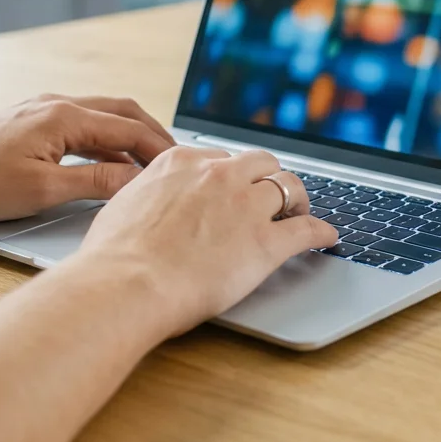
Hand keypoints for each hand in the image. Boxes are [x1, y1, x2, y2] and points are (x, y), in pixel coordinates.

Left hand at [0, 94, 175, 222]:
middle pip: (123, 112)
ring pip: (102, 115)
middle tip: (177, 162)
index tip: (184, 170)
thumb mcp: (42, 191)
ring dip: (130, 136)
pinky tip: (107, 163)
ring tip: (150, 164)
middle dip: (154, 135)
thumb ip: (96, 184)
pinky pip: (81, 123)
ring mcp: (41, 110)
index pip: (130, 130)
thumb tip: (137, 183)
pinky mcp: (28, 121)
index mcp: (64, 117)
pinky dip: (106, 139)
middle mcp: (56, 104)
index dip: (162, 151)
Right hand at [72, 146, 338, 335]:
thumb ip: (146, 197)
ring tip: (299, 211)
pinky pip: (307, 229)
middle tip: (271, 195)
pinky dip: (321, 232)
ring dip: (297, 198)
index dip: (230, 175)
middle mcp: (219, 176)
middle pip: (260, 163)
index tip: (233, 187)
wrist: (127, 284)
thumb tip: (145, 204)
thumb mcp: (123, 207)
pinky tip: (327, 237)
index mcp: (182, 163)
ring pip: (289, 186)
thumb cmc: (113, 257)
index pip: (220, 158)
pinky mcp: (267, 242)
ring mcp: (246, 206)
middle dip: (267, 177)